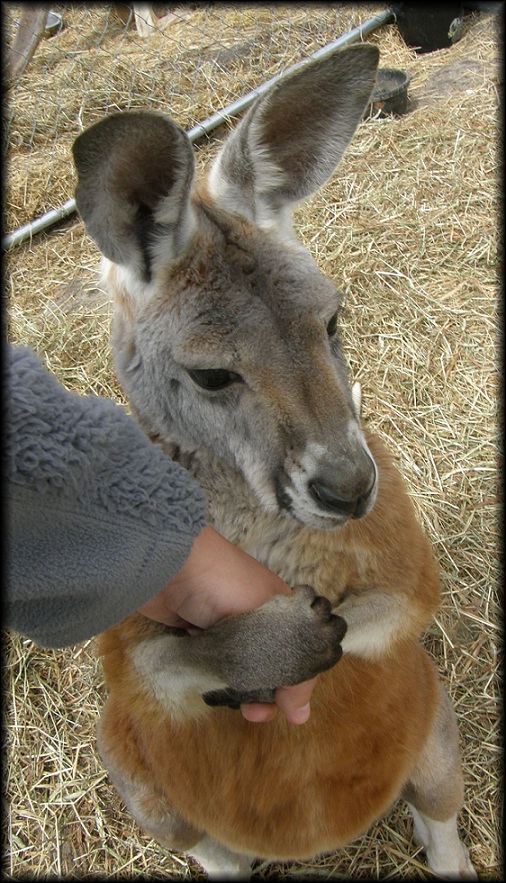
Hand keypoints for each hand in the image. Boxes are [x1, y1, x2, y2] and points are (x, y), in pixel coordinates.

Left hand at [137, 525, 317, 723]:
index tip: (284, 707)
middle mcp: (256, 620)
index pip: (298, 654)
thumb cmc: (224, 586)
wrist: (169, 567)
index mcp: (282, 609)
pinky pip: (214, 667)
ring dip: (237, 690)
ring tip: (230, 701)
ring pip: (239, 671)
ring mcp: (225, 629)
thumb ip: (290, 671)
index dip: (293, 683)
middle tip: (251, 712)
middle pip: (268, 667)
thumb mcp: (269, 624)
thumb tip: (301, 717)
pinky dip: (214, 679)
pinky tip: (211, 687)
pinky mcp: (197, 636)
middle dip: (262, 694)